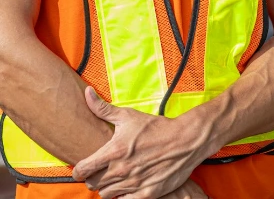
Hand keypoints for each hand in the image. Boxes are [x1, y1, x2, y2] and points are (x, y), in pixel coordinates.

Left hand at [72, 87, 208, 198]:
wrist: (185, 140)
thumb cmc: (155, 127)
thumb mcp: (129, 115)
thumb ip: (103, 108)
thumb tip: (86, 93)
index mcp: (114, 152)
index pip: (82, 170)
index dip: (80, 169)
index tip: (85, 166)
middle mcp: (121, 170)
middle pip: (92, 184)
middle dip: (94, 177)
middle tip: (103, 169)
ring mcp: (133, 184)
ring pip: (106, 194)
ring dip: (108, 186)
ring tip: (117, 175)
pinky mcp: (145, 195)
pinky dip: (124, 194)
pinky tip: (130, 183)